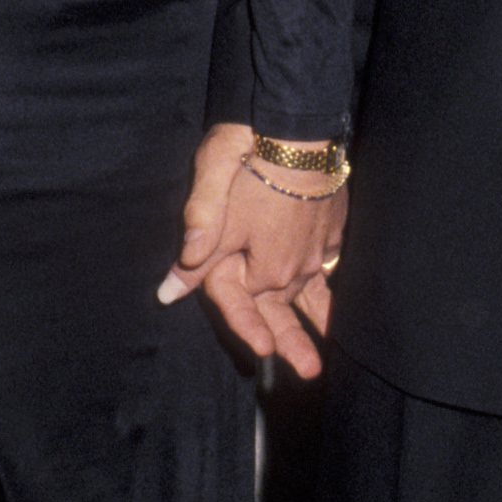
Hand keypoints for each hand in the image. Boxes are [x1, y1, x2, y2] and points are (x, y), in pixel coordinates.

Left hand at [156, 122, 344, 380]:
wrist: (299, 130)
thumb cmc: (250, 159)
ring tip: (331, 341)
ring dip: (320, 317)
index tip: (260, 354)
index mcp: (263, 266)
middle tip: (309, 372)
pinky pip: (330, 262)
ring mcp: (317, 246)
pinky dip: (329, 276)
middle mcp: (294, 265)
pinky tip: (331, 281)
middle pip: (287, 307)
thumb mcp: (210, 196)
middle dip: (293, 341)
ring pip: (315, 289)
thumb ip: (195, 243)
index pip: (248, 304)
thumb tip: (169, 292)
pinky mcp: (332, 226)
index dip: (247, 327)